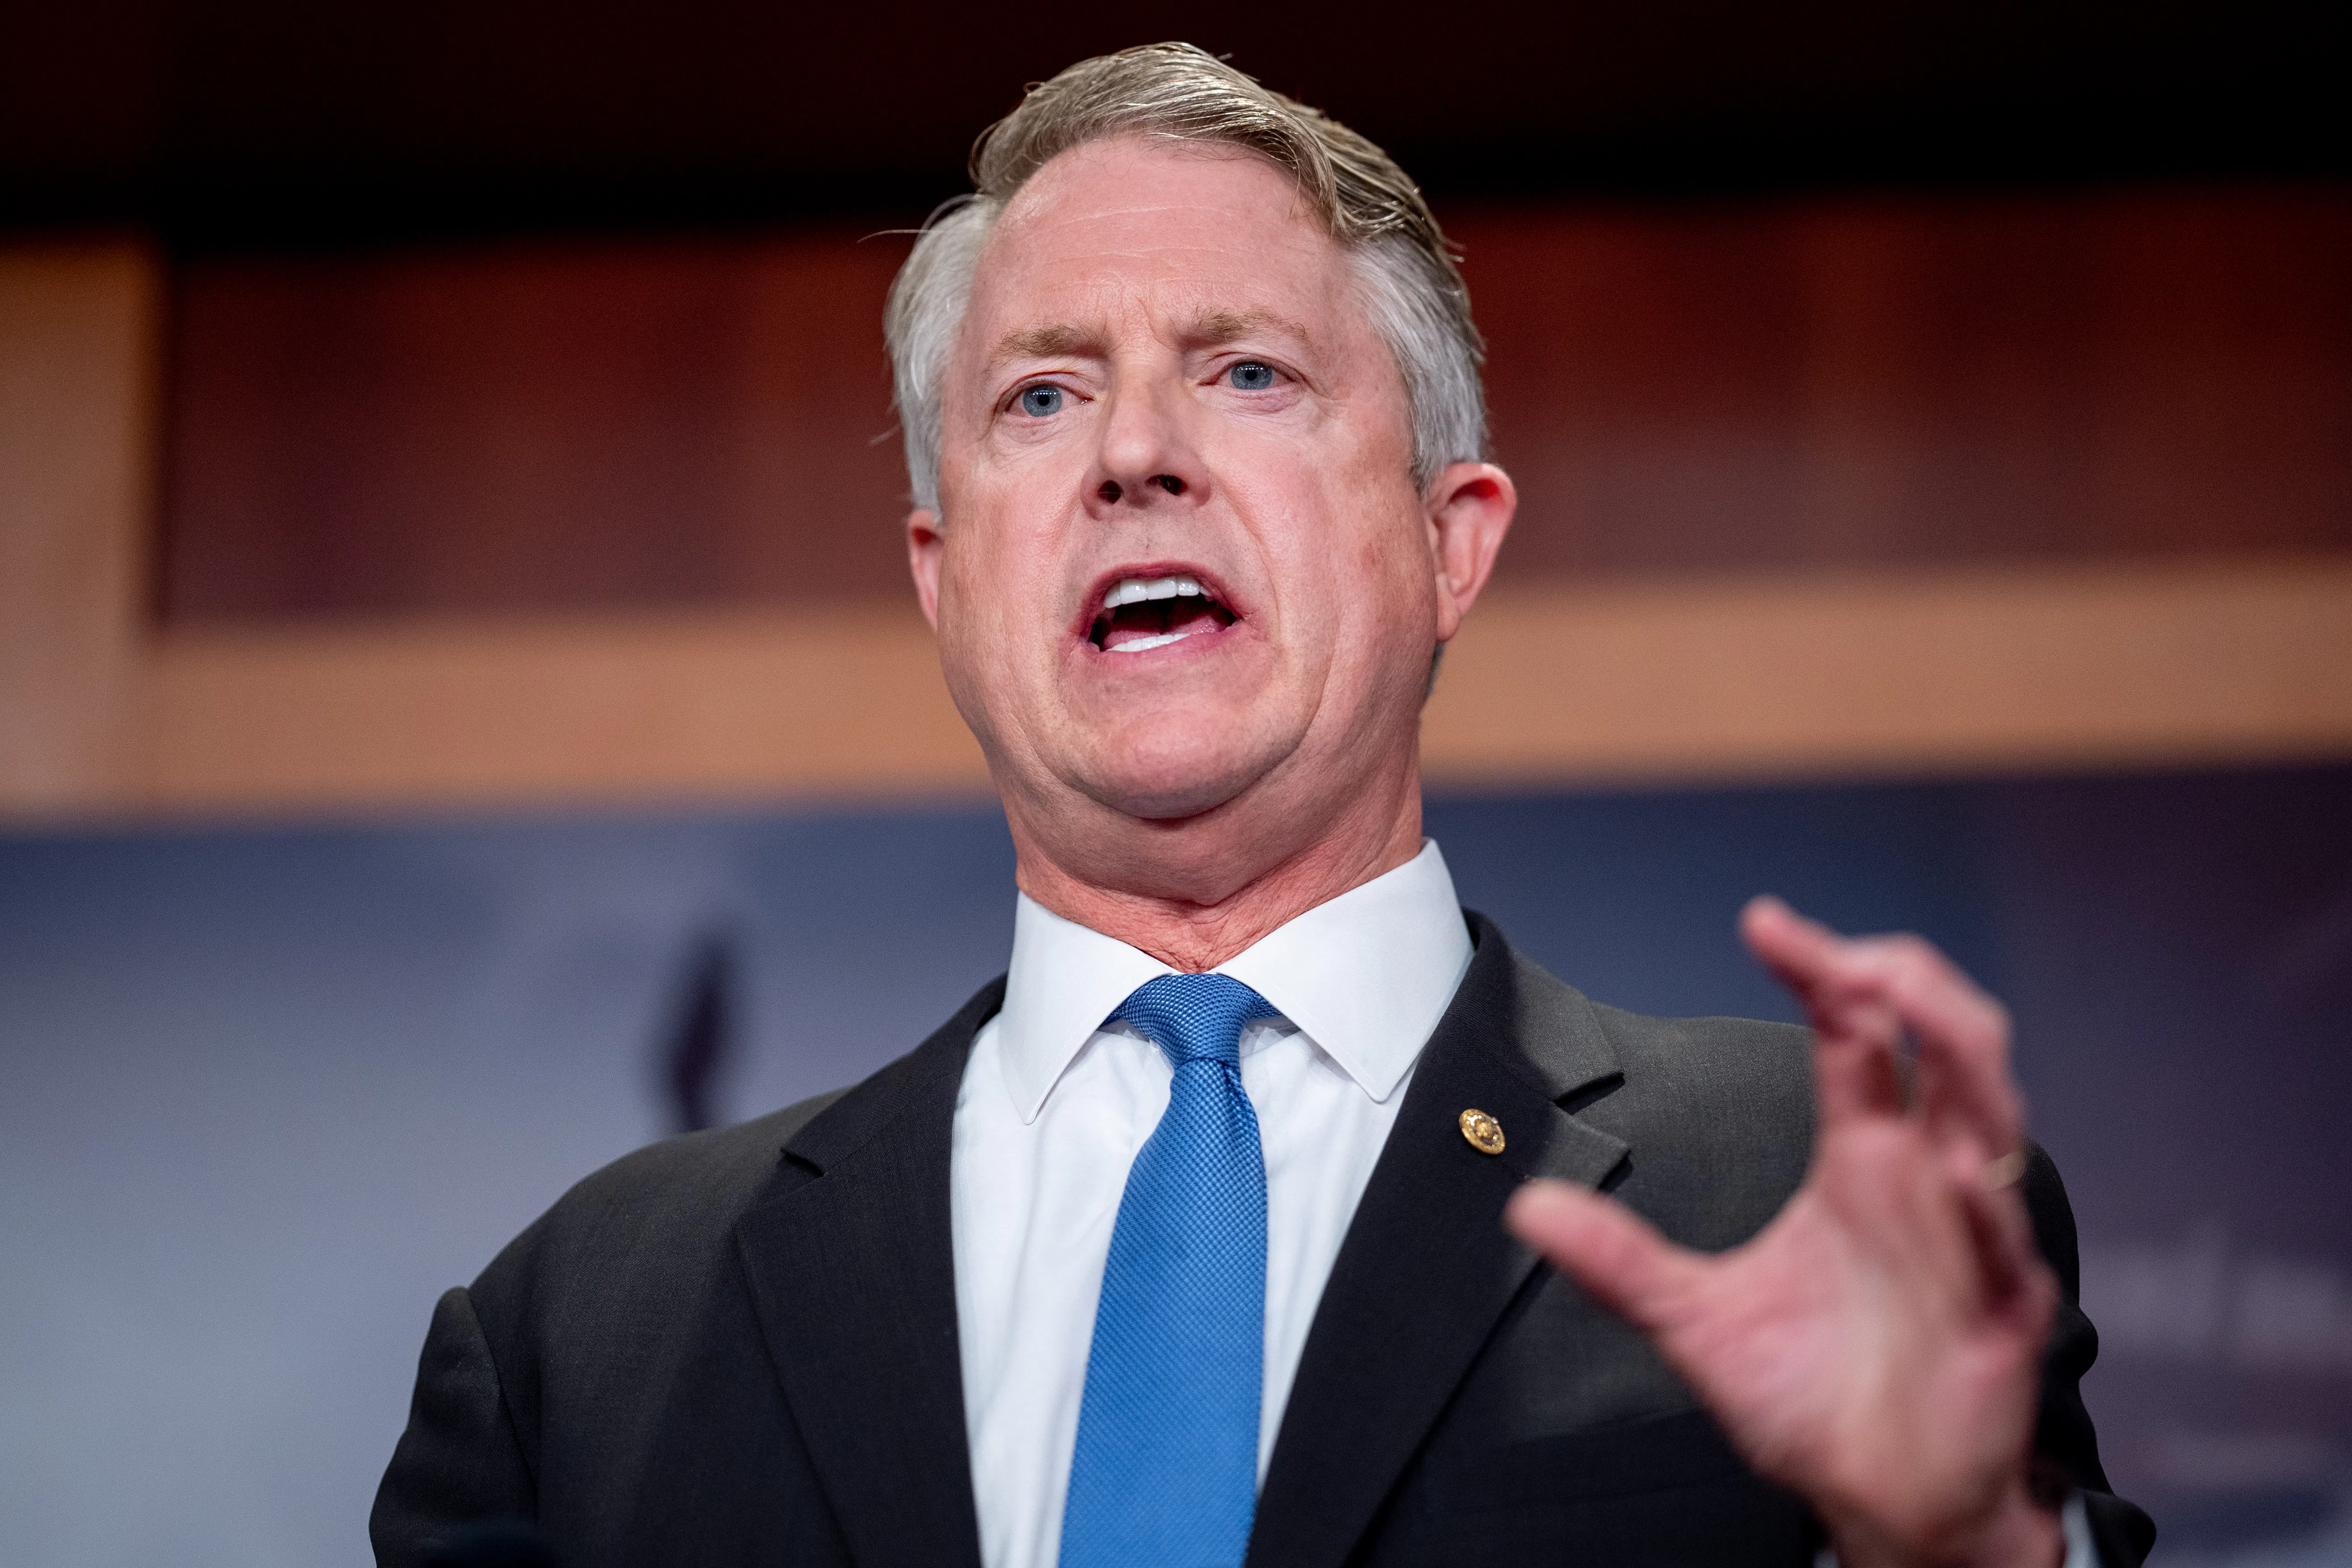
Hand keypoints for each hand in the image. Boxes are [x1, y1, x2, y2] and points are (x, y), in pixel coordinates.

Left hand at [1505, 898, 2062, 1567]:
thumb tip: (1526, 1205)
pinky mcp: (2006, 1315)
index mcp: (1865, 1162)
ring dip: (1958, 1054)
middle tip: (1848, 954)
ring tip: (1898, 1005)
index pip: (1857, 1034)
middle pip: (1947, 1042)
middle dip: (1909, 980)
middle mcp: (1928, 1181)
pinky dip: (1986, 1205)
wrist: (1881, 1502)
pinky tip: (1952, 1170)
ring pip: (1996, 1118)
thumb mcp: (1694, 1320)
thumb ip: (1619, 1260)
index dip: (1823, 967)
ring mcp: (1975, 1241)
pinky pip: (2010, 1246)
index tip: (1764, 921)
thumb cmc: (1814, 1399)